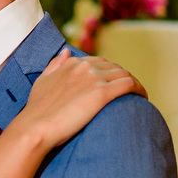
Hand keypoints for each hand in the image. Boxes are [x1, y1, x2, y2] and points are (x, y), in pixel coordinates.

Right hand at [12, 49, 146, 148]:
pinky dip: (139, 90)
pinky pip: (129, 85)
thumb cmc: (37, 110)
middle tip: (128, 93)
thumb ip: (55, 64)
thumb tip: (67, 51)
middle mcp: (84, 66)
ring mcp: (93, 79)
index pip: (99, 62)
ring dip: (133, 84)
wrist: (36, 127)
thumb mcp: (42, 81)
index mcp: (71, 63)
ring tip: (137, 97)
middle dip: (122, 78)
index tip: (112, 84)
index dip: (109, 73)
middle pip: (114, 67)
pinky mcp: (102, 94)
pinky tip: (142, 99)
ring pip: (124, 75)